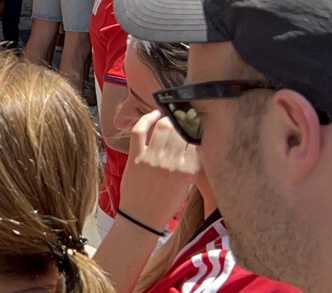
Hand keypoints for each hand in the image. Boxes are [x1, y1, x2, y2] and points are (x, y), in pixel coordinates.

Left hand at [117, 112, 199, 228]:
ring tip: (170, 118)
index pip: (196, 140)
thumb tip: (196, 139)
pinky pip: (139, 130)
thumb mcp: (188, 185)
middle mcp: (171, 163)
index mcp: (188, 171)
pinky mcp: (135, 157)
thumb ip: (193, 163)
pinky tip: (154, 115)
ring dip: (167, 119)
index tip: (196, 124)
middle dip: (183, 121)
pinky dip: (146, 118)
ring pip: (162, 126)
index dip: (197, 129)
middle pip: (180, 129)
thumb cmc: (167, 202)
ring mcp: (152, 159)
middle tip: (183, 118)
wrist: (142, 217)